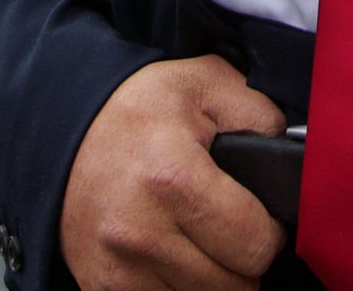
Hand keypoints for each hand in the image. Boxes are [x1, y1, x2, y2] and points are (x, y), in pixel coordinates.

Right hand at [61, 55, 289, 290]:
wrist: (59, 131)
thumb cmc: (139, 110)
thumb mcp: (204, 83)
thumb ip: (260, 115)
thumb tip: (293, 155)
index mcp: (172, 178)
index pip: (257, 245)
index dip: (268, 230)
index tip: (257, 214)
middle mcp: (142, 232)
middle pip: (235, 287)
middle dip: (243, 260)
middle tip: (228, 226)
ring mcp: (119, 270)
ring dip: (213, 279)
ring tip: (200, 239)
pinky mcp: (103, 290)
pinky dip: (180, 289)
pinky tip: (174, 257)